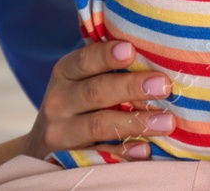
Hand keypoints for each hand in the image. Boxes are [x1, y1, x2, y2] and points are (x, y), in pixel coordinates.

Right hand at [22, 40, 176, 160]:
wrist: (42, 144)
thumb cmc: (77, 101)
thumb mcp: (81, 79)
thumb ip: (107, 67)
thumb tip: (155, 55)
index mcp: (65, 73)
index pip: (84, 61)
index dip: (106, 55)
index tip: (131, 50)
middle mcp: (59, 101)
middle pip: (95, 92)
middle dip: (131, 87)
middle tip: (164, 85)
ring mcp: (61, 132)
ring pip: (99, 125)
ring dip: (135, 122)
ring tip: (167, 122)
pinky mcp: (68, 158)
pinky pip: (98, 156)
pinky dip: (122, 153)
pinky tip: (145, 149)